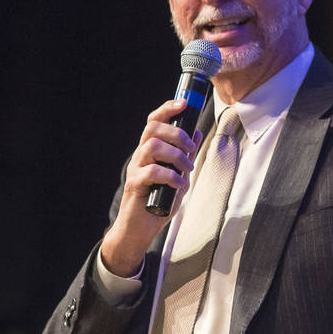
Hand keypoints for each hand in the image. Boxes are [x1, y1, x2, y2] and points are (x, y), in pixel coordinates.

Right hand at [100, 98, 201, 275]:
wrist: (141, 230)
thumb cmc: (159, 202)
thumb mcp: (179, 175)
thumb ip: (186, 156)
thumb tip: (197, 133)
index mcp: (150, 151)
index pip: (154, 121)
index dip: (167, 109)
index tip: (184, 104)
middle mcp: (140, 156)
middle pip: (152, 128)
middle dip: (176, 133)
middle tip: (190, 147)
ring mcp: (136, 169)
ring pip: (152, 147)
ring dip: (176, 155)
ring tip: (186, 170)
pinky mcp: (135, 185)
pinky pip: (152, 172)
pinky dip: (171, 176)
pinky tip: (179, 185)